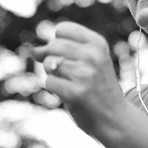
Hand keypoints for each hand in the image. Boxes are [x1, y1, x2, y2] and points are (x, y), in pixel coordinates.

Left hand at [31, 22, 125, 137]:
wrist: (114, 117)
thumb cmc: (97, 87)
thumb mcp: (89, 61)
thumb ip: (63, 50)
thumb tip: (34, 50)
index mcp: (98, 43)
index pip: (63, 29)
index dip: (57, 42)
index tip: (67, 55)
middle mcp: (93, 56)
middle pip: (53, 45)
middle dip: (50, 58)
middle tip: (65, 73)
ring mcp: (85, 75)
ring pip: (49, 64)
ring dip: (53, 75)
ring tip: (70, 83)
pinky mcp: (76, 93)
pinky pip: (49, 82)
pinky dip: (54, 89)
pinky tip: (69, 94)